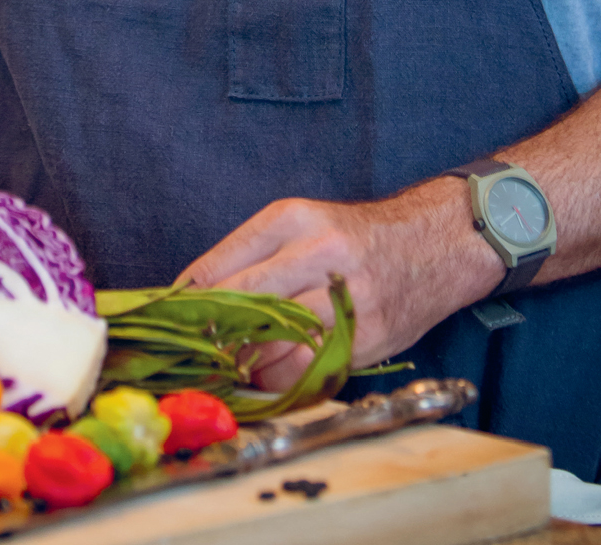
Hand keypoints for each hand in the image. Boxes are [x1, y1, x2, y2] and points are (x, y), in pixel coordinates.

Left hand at [178, 182, 494, 390]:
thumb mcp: (302, 224)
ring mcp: (344, 297)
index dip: (189, 299)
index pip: (222, 264)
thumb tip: (192, 293)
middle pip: (242, 304)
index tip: (167, 318)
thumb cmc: (353, 238)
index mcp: (293, 219)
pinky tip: (268, 377)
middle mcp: (317, 253)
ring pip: (273, 344)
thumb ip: (251, 255)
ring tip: (228, 365)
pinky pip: (307, 370)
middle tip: (191, 349)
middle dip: (211, 332)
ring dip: (243, 363)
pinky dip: (280, 381)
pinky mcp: (364, 337)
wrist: (432, 245)